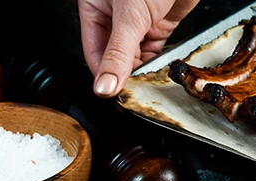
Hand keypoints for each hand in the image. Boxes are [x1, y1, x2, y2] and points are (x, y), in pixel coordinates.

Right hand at [79, 0, 198, 97]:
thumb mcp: (130, 17)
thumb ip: (118, 52)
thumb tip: (104, 85)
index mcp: (95, 10)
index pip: (95, 52)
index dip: (104, 75)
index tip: (113, 95)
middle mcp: (116, 17)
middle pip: (116, 56)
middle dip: (125, 75)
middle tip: (133, 94)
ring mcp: (139, 21)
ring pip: (137, 54)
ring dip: (142, 70)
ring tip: (147, 85)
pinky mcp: (160, 22)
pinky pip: (156, 48)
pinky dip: (158, 61)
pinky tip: (159, 71)